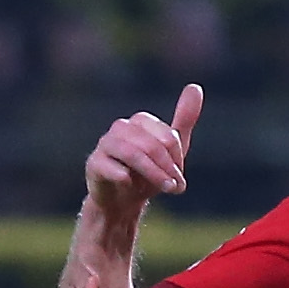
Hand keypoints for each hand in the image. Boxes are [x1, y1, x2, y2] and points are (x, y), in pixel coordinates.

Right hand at [83, 83, 201, 233]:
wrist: (120, 201)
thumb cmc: (146, 174)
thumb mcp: (170, 148)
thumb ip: (184, 119)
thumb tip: (195, 86)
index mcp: (140, 122)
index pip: (167, 137)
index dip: (176, 159)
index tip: (180, 178)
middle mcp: (120, 128)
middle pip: (150, 144)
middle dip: (167, 168)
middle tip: (176, 188)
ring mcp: (105, 145)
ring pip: (132, 154)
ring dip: (152, 173)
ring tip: (164, 189)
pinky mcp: (93, 164)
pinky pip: (108, 166)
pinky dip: (122, 176)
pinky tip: (130, 185)